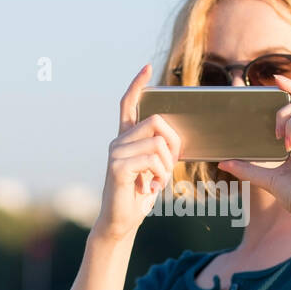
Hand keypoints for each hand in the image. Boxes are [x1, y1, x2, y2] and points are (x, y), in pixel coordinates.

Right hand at [92, 63, 181, 241]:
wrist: (121, 222)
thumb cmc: (139, 195)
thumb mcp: (155, 169)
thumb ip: (160, 151)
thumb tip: (175, 139)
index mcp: (126, 138)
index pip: (129, 103)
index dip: (138, 84)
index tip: (147, 68)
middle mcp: (118, 140)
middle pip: (155, 121)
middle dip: (173, 142)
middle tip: (171, 164)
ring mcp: (115, 152)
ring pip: (157, 143)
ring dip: (166, 166)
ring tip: (157, 181)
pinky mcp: (117, 167)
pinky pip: (151, 159)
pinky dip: (159, 175)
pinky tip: (149, 187)